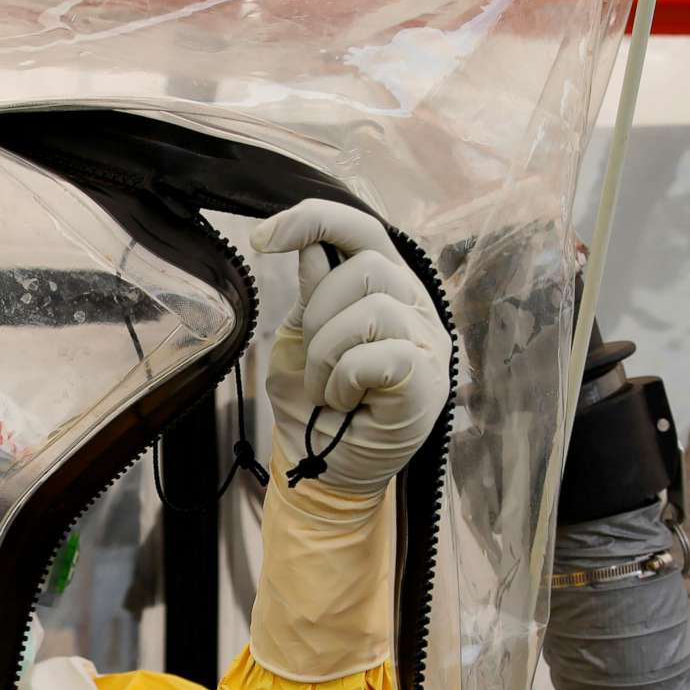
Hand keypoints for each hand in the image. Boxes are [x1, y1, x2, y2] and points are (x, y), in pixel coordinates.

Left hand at [250, 199, 450, 497]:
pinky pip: (379, 355)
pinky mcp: (428, 379)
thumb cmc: (315, 404)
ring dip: (327, 354)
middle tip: (313, 362)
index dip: (312, 220)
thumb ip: (312, 294)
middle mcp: (414, 304)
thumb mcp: (300, 340)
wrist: (325, 468)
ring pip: (371, 309)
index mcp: (384, 284)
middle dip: (319, 314)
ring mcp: (428, 341)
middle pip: (365, 266)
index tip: (261, 239)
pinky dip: (344, 379)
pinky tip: (345, 401)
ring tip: (326, 388)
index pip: (359, 228)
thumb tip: (310, 248)